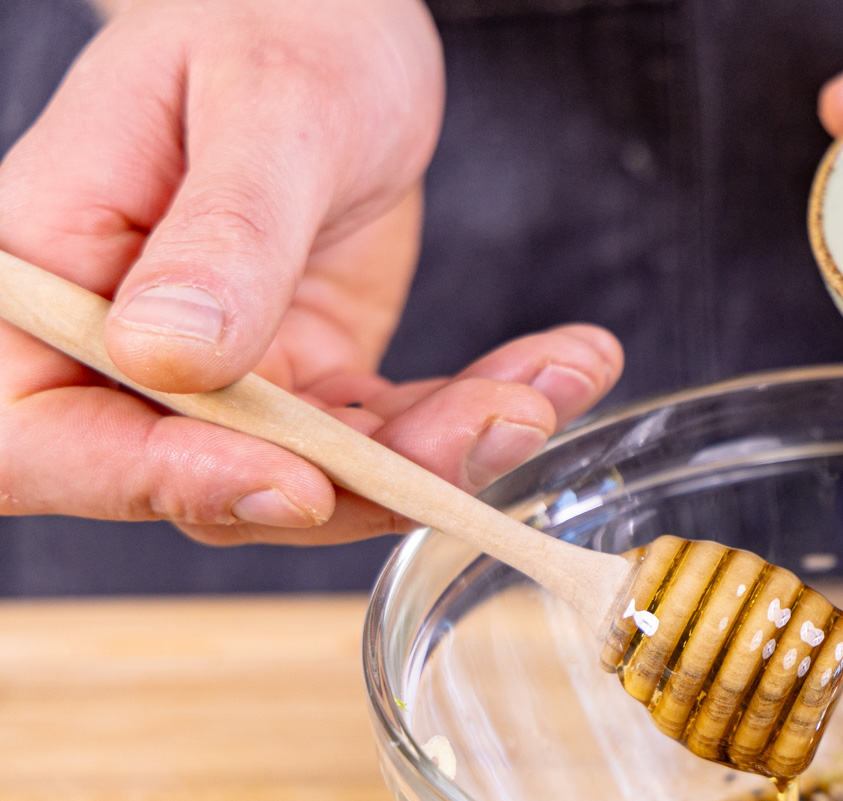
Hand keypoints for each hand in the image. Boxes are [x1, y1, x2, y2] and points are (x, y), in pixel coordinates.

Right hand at [0, 0, 622, 544]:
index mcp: (44, 274)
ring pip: (320, 478)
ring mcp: (222, 377)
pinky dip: (478, 413)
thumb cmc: (272, 20)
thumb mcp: (262, 106)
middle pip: (206, 483)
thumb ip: (221, 234)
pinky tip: (561, 366)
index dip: (163, 482)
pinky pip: (390, 435)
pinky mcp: (311, 382)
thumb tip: (173, 357)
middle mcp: (119, 348)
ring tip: (542, 389)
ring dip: (444, 452)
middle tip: (489, 426)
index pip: (47, 436)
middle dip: (362, 478)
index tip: (299, 482)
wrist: (332, 16)